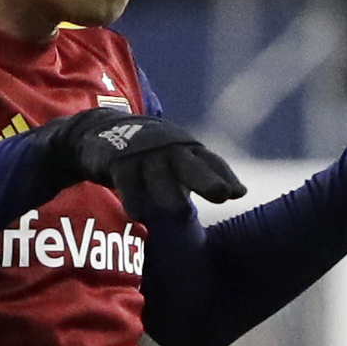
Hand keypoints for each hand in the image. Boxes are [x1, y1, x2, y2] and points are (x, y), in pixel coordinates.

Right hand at [36, 109, 244, 220]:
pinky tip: (138, 215)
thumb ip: (208, 175)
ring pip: (158, 174)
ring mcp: (143, 153)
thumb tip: (242, 193)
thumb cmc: (154, 154)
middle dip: (205, 178)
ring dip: (168, 193)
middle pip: (189, 165)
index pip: (211, 162)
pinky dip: (133, 196)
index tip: (238, 194)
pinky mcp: (117, 160)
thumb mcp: (180, 160)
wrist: (104, 130)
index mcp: (187, 149)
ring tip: (180, 213)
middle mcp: (169, 149)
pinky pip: (126, 181)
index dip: (225, 176)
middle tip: (220, 194)